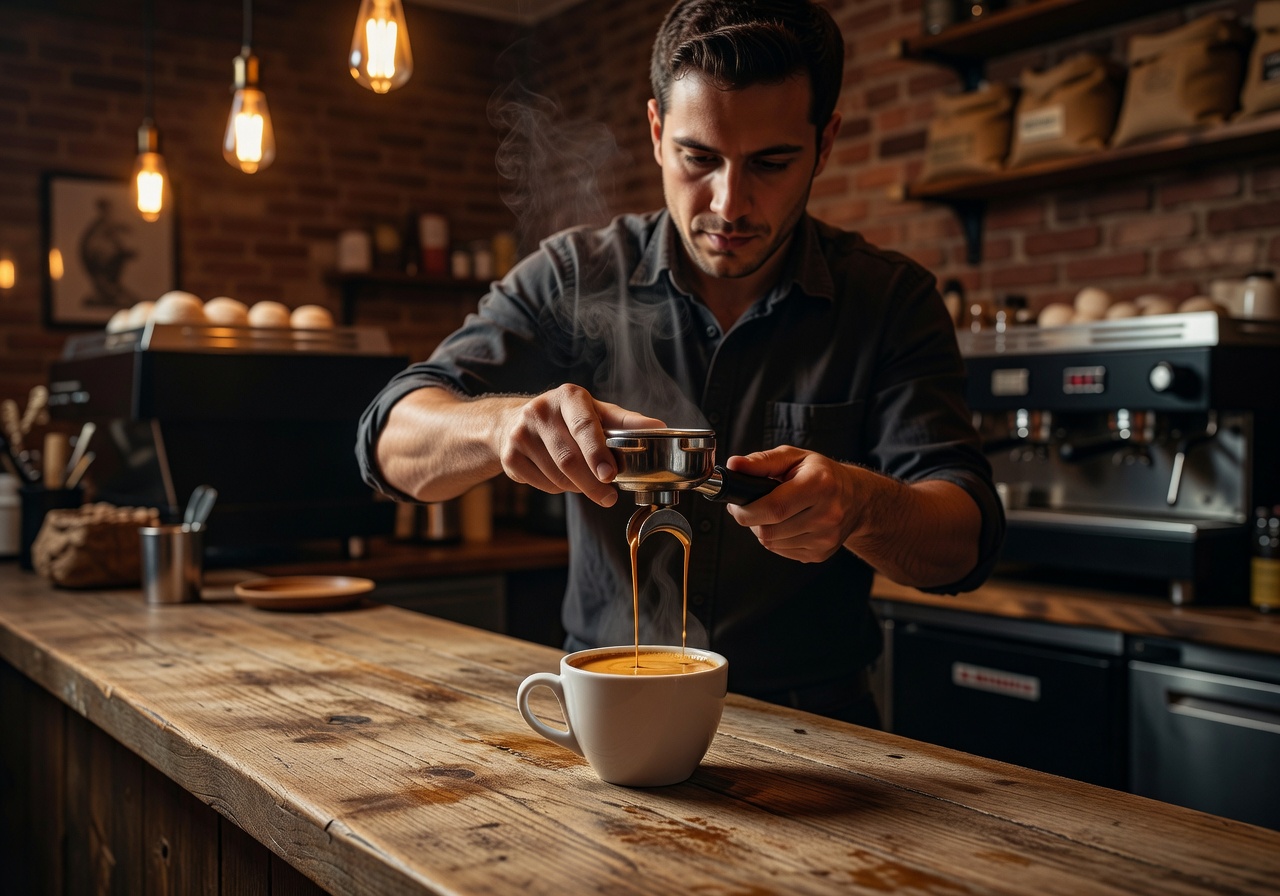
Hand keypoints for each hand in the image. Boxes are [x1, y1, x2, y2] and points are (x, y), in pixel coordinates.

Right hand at [497, 384, 664, 506]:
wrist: (515, 422)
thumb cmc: (567, 418)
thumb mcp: (596, 413)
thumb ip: (627, 422)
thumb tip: (660, 427)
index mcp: (568, 396)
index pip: (584, 426)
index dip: (597, 453)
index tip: (610, 475)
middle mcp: (540, 410)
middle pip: (569, 459)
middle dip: (592, 484)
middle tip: (609, 497)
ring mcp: (520, 433)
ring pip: (557, 476)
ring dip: (577, 487)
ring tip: (584, 481)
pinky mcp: (510, 455)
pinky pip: (542, 484)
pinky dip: (558, 489)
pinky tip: (560, 478)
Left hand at [723, 445, 860, 562]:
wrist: (856, 499)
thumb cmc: (820, 474)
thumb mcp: (793, 457)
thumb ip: (762, 461)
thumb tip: (733, 465)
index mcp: (820, 485)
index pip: (774, 508)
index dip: (746, 510)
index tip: (736, 504)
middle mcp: (827, 515)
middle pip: (769, 531)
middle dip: (751, 520)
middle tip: (751, 506)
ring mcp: (825, 538)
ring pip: (772, 543)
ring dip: (762, 530)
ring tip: (772, 513)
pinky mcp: (820, 554)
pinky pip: (782, 551)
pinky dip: (776, 539)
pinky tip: (785, 524)